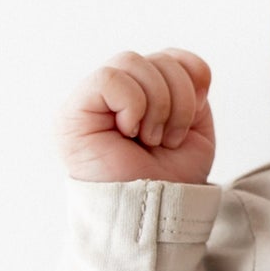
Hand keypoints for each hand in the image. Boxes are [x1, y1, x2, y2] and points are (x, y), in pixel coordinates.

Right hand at [54, 48, 215, 184]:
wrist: (155, 213)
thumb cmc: (171, 179)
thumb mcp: (196, 130)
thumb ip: (192, 91)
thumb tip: (186, 69)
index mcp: (145, 94)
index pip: (173, 57)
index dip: (194, 78)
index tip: (191, 120)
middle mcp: (116, 93)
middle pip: (158, 58)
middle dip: (179, 100)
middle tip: (168, 138)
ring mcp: (92, 100)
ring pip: (133, 61)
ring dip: (158, 105)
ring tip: (150, 138)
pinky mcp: (73, 112)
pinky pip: (110, 78)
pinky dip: (132, 105)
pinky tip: (128, 132)